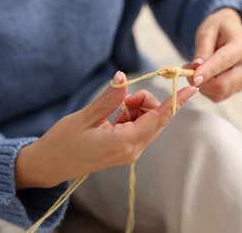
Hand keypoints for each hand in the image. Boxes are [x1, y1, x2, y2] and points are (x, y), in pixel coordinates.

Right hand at [15, 71, 197, 188]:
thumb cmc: (62, 142)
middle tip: (122, 97)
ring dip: (137, 109)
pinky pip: (139, 128)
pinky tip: (114, 117)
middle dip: (146, 101)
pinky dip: (132, 116)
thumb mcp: (85, 117)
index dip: (176, 101)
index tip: (192, 87)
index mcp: (124, 142)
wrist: (49, 166)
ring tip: (113, 109)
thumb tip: (124, 77)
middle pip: (156, 119)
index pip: (158, 118)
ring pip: (148, 123)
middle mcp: (132, 150)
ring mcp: (130, 153)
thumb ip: (109, 98)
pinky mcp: (125, 151)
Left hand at [186, 8, 241, 101]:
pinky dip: (207, 90)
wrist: (231, 33)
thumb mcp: (207, 32)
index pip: (224, 62)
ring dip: (203, 86)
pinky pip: (220, 96)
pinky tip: (205, 77)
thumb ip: (202, 50)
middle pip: (224, 84)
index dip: (207, 72)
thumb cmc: (218, 30)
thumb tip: (197, 67)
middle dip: (202, 82)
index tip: (193, 78)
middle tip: (188, 71)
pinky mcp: (241, 87)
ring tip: (196, 71)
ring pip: (220, 93)